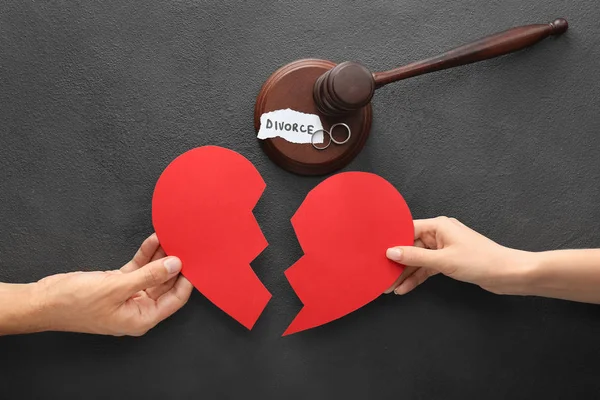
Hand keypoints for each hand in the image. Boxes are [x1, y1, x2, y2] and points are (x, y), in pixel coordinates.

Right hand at [32, 234, 192, 335]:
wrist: (43, 301)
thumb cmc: (75, 303)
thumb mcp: (117, 287)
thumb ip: (149, 275)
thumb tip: (175, 265)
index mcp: (141, 318)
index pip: (175, 300)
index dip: (187, 281)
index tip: (197, 263)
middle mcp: (138, 308)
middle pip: (165, 285)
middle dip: (175, 265)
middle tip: (186, 245)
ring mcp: (128, 295)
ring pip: (152, 274)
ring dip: (161, 256)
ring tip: (172, 237)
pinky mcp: (117, 283)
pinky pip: (138, 268)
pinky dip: (146, 255)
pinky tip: (154, 240)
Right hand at [385, 217, 529, 295]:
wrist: (508, 274)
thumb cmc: (481, 261)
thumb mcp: (443, 260)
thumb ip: (415, 257)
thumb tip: (391, 252)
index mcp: (439, 225)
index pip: (407, 230)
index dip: (392, 242)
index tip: (377, 253)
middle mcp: (440, 234)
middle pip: (411, 246)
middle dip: (397, 262)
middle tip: (382, 275)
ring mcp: (444, 248)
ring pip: (418, 259)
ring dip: (405, 273)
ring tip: (390, 286)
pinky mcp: (449, 261)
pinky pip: (427, 268)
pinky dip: (417, 277)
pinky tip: (405, 287)